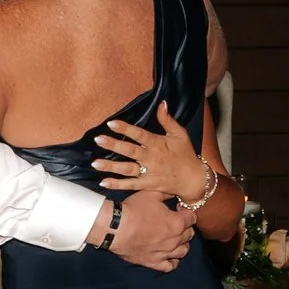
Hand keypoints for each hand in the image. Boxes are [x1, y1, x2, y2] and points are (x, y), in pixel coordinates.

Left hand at [92, 102, 209, 203]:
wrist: (193, 180)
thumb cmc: (186, 155)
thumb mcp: (180, 134)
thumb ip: (168, 120)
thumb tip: (162, 103)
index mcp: (158, 144)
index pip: (140, 135)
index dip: (126, 129)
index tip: (111, 123)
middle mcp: (152, 158)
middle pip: (130, 151)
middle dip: (113, 145)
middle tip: (98, 139)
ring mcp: (149, 173)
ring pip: (127, 169)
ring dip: (111, 166)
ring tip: (95, 163)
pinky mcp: (148, 185)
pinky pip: (131, 185)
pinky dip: (118, 184)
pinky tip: (104, 182)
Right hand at [108, 188, 195, 272]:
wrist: (116, 228)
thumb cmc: (133, 210)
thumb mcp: (151, 194)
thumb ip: (166, 193)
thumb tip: (173, 191)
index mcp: (177, 223)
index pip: (192, 218)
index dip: (186, 213)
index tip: (178, 210)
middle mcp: (175, 239)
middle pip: (189, 234)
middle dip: (185, 227)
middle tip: (175, 223)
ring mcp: (165, 253)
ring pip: (183, 251)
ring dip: (182, 244)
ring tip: (174, 238)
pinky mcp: (154, 262)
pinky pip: (170, 266)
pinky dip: (173, 261)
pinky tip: (169, 255)